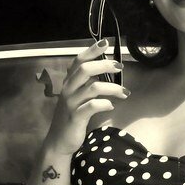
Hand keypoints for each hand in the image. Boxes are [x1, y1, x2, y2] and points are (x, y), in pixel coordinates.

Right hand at [43, 40, 128, 155]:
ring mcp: (71, 103)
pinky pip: (92, 106)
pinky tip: (112, 106)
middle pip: (86, 69)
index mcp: (69, 82)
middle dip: (105, 65)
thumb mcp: (77, 97)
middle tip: (120, 67)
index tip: (105, 42)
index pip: (79, 60)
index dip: (92, 50)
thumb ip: (87, 83)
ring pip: (93, 88)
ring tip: (125, 92)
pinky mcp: (76, 117)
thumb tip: (104, 69)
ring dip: (113, 88)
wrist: (59, 141)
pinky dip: (105, 104)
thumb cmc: (72, 116)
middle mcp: (68, 90)